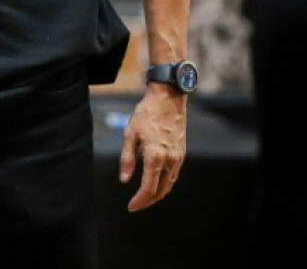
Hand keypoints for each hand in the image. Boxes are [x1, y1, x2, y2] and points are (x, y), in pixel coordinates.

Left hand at [119, 84, 186, 211]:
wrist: (168, 99)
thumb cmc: (146, 114)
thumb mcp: (130, 134)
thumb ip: (127, 159)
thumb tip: (124, 180)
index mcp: (155, 155)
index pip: (148, 187)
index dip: (139, 200)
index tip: (130, 207)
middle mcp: (170, 160)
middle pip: (160, 190)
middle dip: (148, 201)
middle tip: (136, 206)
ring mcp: (178, 157)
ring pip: (169, 184)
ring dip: (157, 194)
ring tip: (144, 198)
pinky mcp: (182, 153)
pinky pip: (173, 175)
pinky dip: (164, 184)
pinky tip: (155, 183)